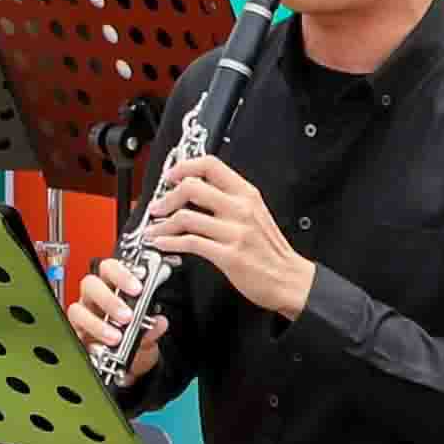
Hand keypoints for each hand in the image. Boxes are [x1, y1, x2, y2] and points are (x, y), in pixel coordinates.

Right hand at [67, 274, 159, 382]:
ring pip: (77, 310)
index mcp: (112, 287)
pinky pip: (76, 335)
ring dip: (97, 324)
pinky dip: (88, 342)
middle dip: (109, 300)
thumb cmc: (134, 338)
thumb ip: (154, 326)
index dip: (121, 275)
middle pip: (90, 284)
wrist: (127, 365)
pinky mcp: (76, 336)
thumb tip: (159, 322)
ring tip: (116, 337)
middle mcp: (94, 298)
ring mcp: (83, 316)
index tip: (137, 288)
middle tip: (127, 316)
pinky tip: (101, 349)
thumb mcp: (148, 332)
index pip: (110, 268)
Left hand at [141, 151, 315, 318]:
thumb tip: (194, 192)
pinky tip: (162, 243)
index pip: (210, 165)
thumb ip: (228, 199)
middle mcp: (240, 208)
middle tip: (156, 207)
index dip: (184, 167)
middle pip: (192, 187)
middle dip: (166, 197)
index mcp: (246, 194)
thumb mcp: (254, 213)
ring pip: (186, 217)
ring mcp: (235, 231)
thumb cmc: (270, 250)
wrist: (289, 279)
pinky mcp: (229, 255)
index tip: (170, 176)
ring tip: (154, 230)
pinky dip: (170, 242)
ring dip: (162, 224)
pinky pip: (190, 243)